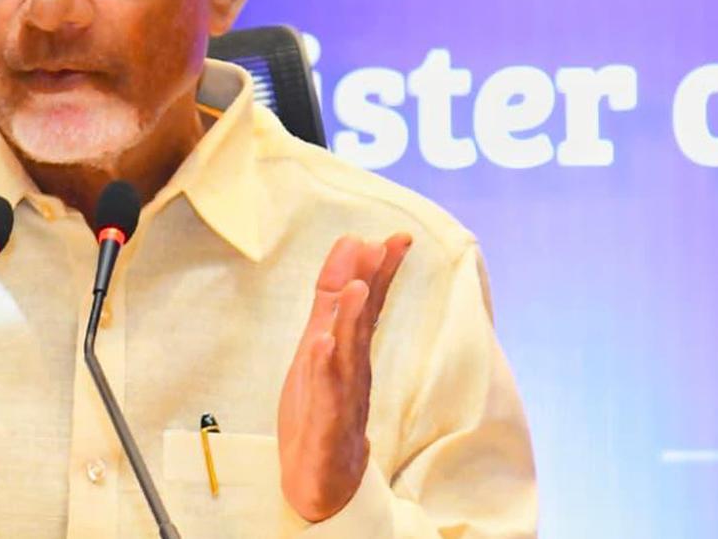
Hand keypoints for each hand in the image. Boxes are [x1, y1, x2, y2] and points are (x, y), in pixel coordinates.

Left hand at [278, 233, 412, 520]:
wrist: (319, 481)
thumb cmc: (321, 410)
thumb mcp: (319, 349)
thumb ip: (331, 305)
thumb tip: (348, 257)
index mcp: (350, 352)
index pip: (367, 304)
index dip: (380, 269)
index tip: (398, 236)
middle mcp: (352, 370)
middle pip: (363, 323)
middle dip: (373, 283)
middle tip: (385, 246)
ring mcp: (341, 398)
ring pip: (346, 355)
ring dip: (349, 320)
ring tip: (354, 287)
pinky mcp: (325, 426)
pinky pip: (325, 395)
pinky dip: (324, 368)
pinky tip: (322, 345)